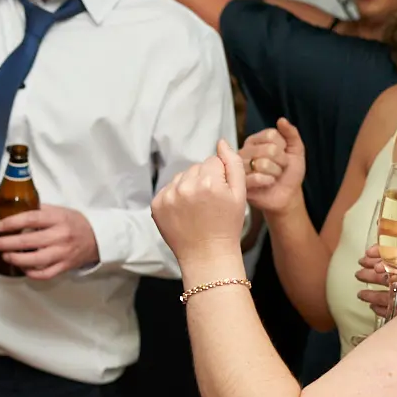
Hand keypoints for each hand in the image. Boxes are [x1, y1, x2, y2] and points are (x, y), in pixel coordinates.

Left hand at [0, 206, 99, 279]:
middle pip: (27, 241)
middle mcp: (60, 237)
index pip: (32, 219)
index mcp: (58, 219)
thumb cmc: (74, 222)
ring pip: (34, 260)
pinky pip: (44, 273)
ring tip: (4, 255)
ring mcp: (62, 254)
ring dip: (15, 259)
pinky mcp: (65, 267)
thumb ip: (38, 211)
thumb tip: (10, 212)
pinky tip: (21, 267)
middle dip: (4, 243)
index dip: (12, 222)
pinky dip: (30, 272)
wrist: (98, 237)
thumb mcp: (59, 210)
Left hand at [151, 139, 250, 265]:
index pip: (213, 161)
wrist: (207, 254)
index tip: (221, 194)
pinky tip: (185, 211)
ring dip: (189, 186)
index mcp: (209, 182)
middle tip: (210, 203)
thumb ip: (233, 164)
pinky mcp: (156, 205)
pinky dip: (176, 196)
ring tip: (198, 207)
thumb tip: (222, 141)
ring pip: (181, 177)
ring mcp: (168, 196)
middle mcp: (185, 187)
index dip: (220, 177)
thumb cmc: (227, 225)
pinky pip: (168, 189)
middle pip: (195, 168)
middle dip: (204, 179)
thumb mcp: (239, 194)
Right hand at [238, 119, 305, 218]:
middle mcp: (245, 151)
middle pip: (269, 149)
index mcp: (256, 141)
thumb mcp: (296, 151)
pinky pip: (257, 177)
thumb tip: (282, 120)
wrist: (286, 195)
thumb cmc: (289, 173)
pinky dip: (268, 181)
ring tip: (272, 176)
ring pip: (263, 164)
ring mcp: (240, 166)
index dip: (283, 147)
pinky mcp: (240, 181)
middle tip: (279, 168)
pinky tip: (266, 183)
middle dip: (281, 162)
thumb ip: (291, 133)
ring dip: (275, 173)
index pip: (271, 134)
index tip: (283, 155)